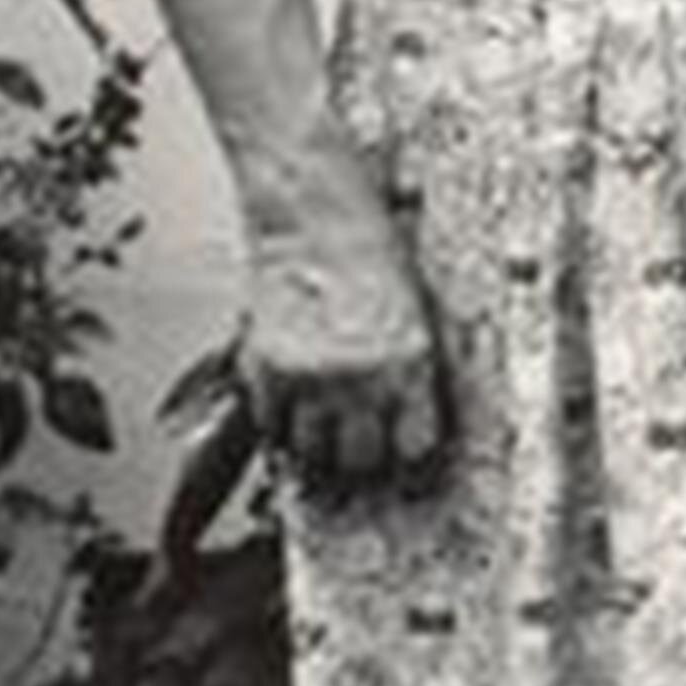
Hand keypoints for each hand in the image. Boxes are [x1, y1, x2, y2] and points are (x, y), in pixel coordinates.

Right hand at [242, 204, 451, 500]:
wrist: (318, 224)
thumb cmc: (374, 261)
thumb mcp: (420, 321)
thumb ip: (416, 378)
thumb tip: (414, 424)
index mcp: (410, 365)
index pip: (412, 447)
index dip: (405, 445)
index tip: (400, 438)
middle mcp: (361, 379)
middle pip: (359, 461)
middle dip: (362, 449)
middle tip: (360, 428)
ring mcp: (309, 380)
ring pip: (311, 452)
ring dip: (318, 438)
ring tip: (325, 409)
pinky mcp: (265, 374)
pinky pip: (272, 427)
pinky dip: (281, 419)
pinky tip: (296, 391)